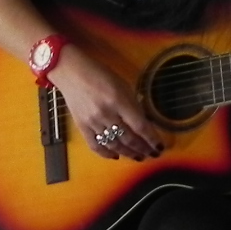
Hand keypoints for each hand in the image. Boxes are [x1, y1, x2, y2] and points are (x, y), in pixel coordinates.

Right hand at [48, 48, 162, 159]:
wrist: (71, 72)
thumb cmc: (101, 74)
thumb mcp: (123, 85)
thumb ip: (133, 104)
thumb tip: (144, 124)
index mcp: (119, 100)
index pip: (140, 126)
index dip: (151, 139)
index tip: (159, 146)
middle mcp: (106, 114)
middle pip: (128, 138)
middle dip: (143, 149)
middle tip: (152, 154)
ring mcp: (93, 122)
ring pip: (114, 145)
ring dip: (128, 153)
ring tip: (138, 156)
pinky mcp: (82, 127)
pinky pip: (96, 146)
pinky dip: (107, 153)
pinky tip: (116, 155)